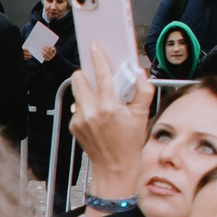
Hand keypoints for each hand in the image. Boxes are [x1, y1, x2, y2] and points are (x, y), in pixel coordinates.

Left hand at [68, 44, 151, 197]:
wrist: (115, 168)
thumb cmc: (129, 144)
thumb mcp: (142, 116)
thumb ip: (143, 92)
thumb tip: (139, 75)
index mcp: (109, 106)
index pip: (102, 75)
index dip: (98, 58)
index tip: (95, 48)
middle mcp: (91, 111)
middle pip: (79, 79)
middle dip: (87, 74)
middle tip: (97, 78)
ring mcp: (80, 118)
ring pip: (76, 92)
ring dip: (85, 89)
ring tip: (98, 97)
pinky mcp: (73, 125)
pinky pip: (76, 107)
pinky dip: (84, 105)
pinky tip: (96, 114)